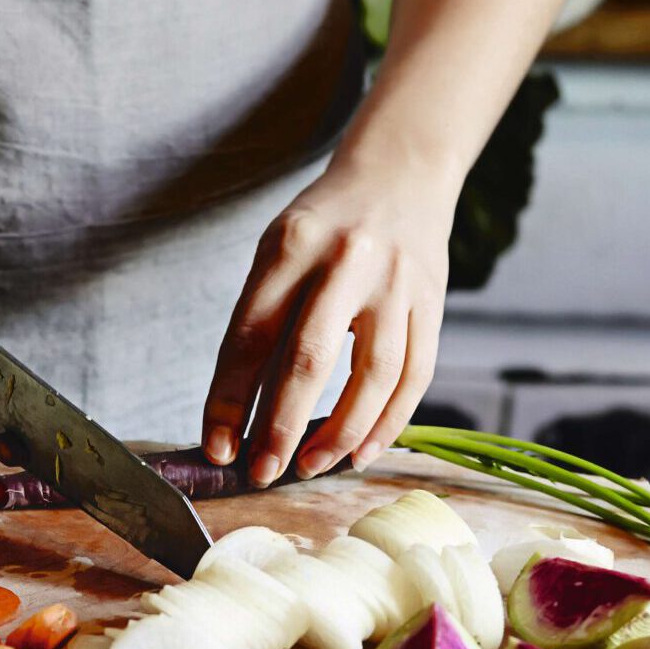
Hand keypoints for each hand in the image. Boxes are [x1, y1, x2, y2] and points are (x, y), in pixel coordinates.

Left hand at [201, 156, 453, 485]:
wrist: (399, 175)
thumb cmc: (323, 225)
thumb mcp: (278, 251)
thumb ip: (260, 320)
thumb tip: (238, 412)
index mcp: (290, 247)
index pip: (250, 336)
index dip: (229, 399)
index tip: (216, 446)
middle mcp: (345, 263)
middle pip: (309, 358)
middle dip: (278, 426)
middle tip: (260, 473)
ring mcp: (396, 284)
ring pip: (372, 376)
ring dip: (339, 433)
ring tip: (309, 467)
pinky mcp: (433, 304)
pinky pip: (414, 377)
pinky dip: (388, 422)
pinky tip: (360, 452)